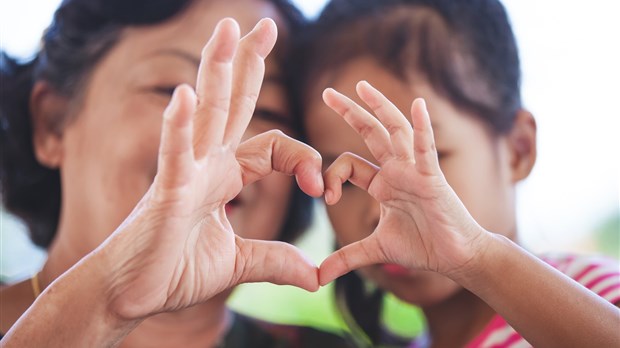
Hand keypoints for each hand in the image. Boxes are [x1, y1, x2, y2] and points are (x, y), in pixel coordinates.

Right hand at [98, 18, 322, 319]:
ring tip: (227, 28)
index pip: (274, 147)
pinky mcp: (165, 193)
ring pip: (206, 115)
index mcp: (225, 176)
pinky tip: (185, 96)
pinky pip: (174, 155)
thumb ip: (275, 261)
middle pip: (232, 105)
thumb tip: (315, 276)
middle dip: (248, 63)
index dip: (303, 158)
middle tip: (263, 24)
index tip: (320, 187)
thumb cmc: (174, 271)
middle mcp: (206, 165)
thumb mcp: (239, 264)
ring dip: (216, 70)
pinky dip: (179, 126)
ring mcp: (185, 174)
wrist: (132, 294)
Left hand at [319, 81, 486, 284]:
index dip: (331, 175)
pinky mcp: (432, 178)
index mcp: (382, 183)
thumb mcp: (376, 250)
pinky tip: (417, 104)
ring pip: (395, 131)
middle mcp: (396, 171)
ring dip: (379, 107)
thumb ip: (347, 257)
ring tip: (362, 86)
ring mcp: (414, 171)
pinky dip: (422, 127)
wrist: (455, 257)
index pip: (349, 164)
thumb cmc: (422, 247)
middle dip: (350, 112)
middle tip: (327, 92)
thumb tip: (318, 277)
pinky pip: (426, 149)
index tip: (325, 197)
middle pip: (371, 133)